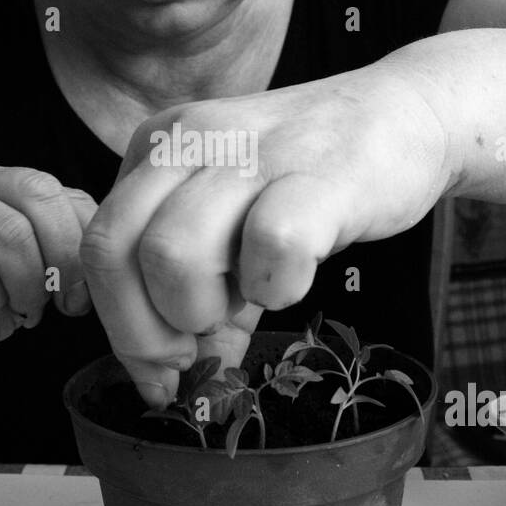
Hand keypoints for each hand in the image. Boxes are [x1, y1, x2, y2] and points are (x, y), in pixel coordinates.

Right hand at [0, 162, 96, 359]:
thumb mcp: (23, 275)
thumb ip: (59, 258)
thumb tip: (109, 266)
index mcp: (6, 184)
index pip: (68, 195)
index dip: (86, 245)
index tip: (83, 294)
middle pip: (41, 195)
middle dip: (64, 257)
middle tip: (60, 301)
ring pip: (10, 231)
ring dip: (25, 282)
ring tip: (19, 306)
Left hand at [79, 68, 451, 406]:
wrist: (408, 115)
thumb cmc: (315, 180)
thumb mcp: (241, 232)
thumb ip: (206, 305)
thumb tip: (177, 389)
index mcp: (157, 149)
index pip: (98, 247)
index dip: (120, 325)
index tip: (162, 371)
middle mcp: (189, 140)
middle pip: (113, 251)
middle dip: (144, 330)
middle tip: (193, 352)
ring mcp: (250, 152)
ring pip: (171, 251)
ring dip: (202, 308)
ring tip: (247, 301)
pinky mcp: (316, 174)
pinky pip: (269, 245)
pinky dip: (278, 285)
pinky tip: (298, 275)